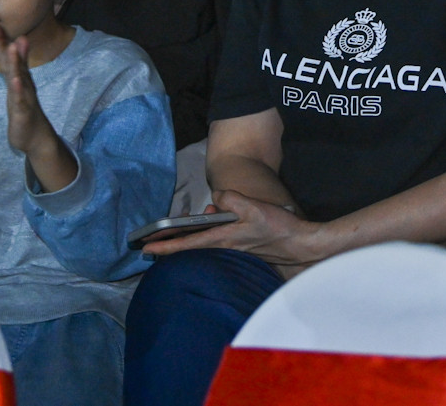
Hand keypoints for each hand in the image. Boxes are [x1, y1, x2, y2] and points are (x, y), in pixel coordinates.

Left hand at [0, 26, 74, 192]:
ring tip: (12, 47)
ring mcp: (24, 96)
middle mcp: (23, 83)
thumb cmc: (24, 110)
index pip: (7, 58)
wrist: (36, 137)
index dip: (0, 42)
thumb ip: (15, 68)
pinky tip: (17, 80)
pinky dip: (20, 89)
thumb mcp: (17, 88)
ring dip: (16, 62)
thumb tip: (15, 47)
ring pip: (19, 77)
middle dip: (4, 45)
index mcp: (18, 79)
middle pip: (12, 62)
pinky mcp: (24, 111)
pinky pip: (22, 99)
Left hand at [143, 189, 322, 276]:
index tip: (146, 248)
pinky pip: (218, 241)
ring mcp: (233, 249)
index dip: (165, 245)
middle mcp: (225, 246)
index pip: (188, 243)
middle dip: (172, 243)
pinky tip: (219, 220)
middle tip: (154, 241)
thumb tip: (216, 197)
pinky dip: (210, 234)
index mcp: (224, 238)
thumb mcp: (254, 207)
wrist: (299, 245)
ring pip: (205, 242)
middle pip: (192, 246)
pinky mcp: (242, 248)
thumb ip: (232, 199)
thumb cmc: (278, 228)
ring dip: (195, 234)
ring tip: (197, 219)